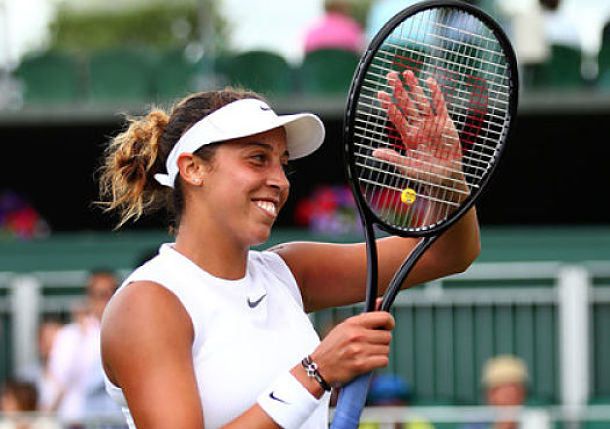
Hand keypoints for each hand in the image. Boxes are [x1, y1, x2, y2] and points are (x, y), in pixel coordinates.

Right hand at [309, 311, 394, 386]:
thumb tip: (380, 301)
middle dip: (382, 341)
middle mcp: (356, 335)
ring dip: (380, 353)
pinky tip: (369, 362)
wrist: (319, 367)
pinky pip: (383, 361)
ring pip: (386, 350)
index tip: (388, 326)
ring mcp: (359, 350)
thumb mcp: (344, 327)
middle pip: (387, 336)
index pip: (383, 316)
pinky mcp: (361, 365)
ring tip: (368, 354)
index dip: (389, 322)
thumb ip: (364, 318)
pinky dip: (379, 363)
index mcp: (353, 323)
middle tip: (372, 344)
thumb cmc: (332, 347)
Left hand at [376, 70, 467, 200]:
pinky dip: (436, 93)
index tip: (380, 93)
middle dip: (398, 90)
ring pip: (421, 101)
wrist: (446, 178)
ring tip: (407, 73)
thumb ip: (393, 158)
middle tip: (390, 75)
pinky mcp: (445, 123)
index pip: (395, 117)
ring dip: (414, 87)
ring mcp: (431, 123)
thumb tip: (374, 152)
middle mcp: (418, 126)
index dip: (388, 105)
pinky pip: (440, 105)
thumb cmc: (425, 174)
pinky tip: (429, 81)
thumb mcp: (407, 167)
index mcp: (407, 135)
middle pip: (406, 105)